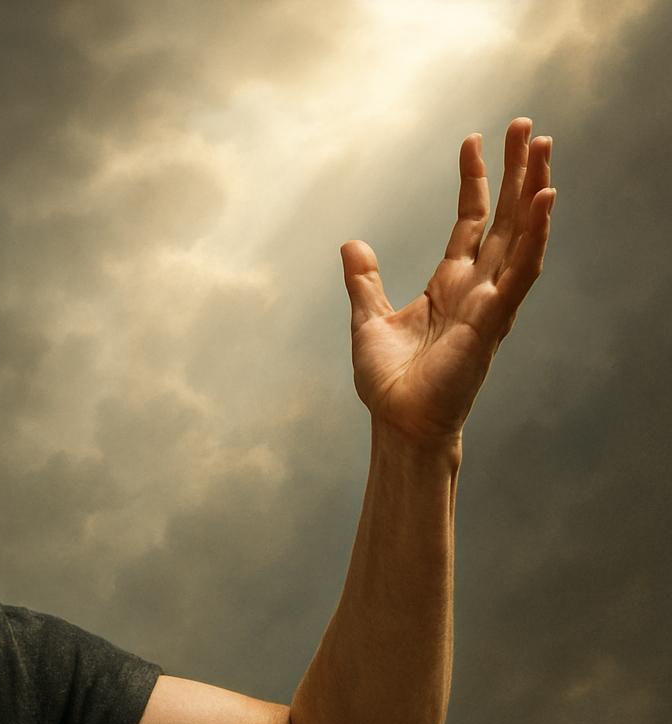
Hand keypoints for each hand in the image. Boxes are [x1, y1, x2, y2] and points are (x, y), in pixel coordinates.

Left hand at [341, 118, 553, 444]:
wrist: (399, 423)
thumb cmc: (390, 382)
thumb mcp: (367, 320)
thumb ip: (364, 281)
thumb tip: (351, 244)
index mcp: (450, 284)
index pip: (470, 221)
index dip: (475, 181)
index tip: (474, 140)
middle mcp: (477, 287)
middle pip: (504, 218)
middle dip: (518, 172)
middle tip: (530, 127)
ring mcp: (490, 302)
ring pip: (520, 236)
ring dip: (534, 192)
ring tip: (544, 149)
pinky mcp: (493, 321)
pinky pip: (520, 273)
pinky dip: (533, 237)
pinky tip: (544, 202)